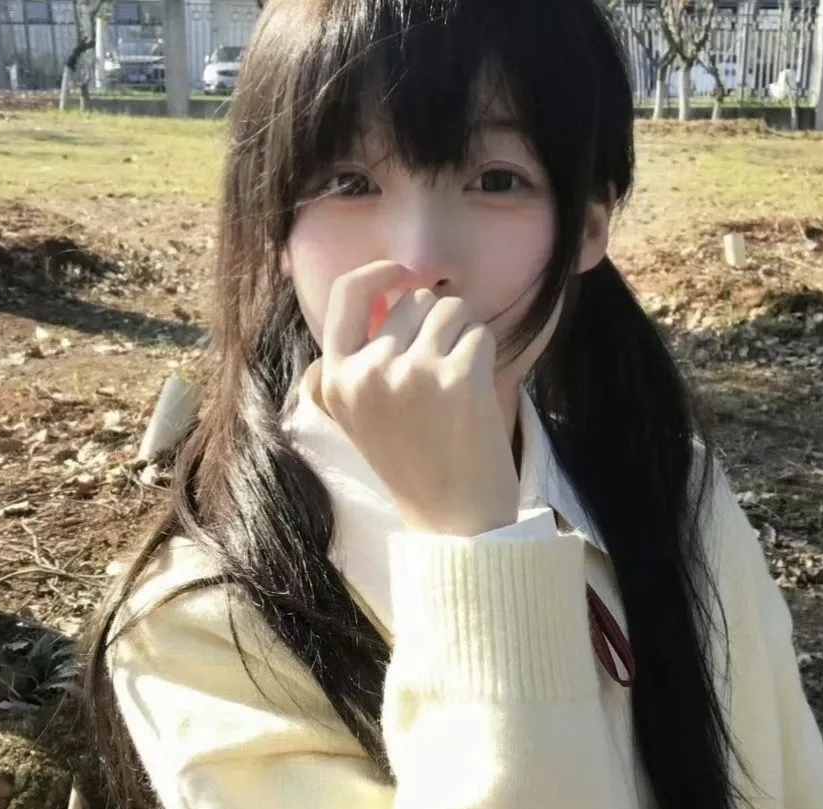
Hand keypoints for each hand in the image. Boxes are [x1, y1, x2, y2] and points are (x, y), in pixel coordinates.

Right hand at [320, 261, 518, 536]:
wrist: (454, 521)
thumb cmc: (416, 465)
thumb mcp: (365, 414)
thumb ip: (366, 356)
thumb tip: (394, 290)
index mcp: (337, 380)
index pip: (346, 295)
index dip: (378, 273)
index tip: (403, 273)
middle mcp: (369, 371)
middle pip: (412, 300)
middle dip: (435, 323)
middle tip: (441, 376)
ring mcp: (413, 373)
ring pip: (451, 309)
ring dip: (464, 335)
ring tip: (459, 385)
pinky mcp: (458, 379)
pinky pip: (480, 333)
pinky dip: (485, 356)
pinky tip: (476, 396)